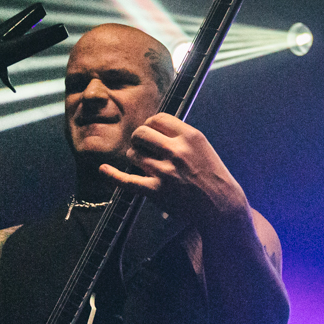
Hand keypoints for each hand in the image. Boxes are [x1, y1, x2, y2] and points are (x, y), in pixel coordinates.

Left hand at [99, 113, 248, 226]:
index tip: (152, 133)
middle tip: (144, 148)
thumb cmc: (213, 176)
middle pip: (141, 133)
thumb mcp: (202, 147)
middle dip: (139, 139)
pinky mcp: (157, 191)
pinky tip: (103, 170)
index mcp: (190, 136)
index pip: (158, 118)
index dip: (151, 125)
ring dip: (135, 157)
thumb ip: (180, 136)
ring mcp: (165, 171)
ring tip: (144, 164)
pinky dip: (112, 175)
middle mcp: (176, 150)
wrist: (221, 205)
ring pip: (133, 154)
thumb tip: (153, 127)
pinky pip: (127, 181)